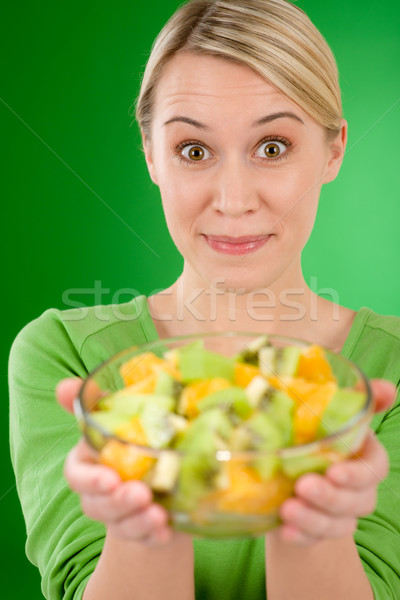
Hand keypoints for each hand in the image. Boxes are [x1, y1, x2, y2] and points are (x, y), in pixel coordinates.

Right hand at [56, 377, 173, 545]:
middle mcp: (102, 491)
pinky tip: (167, 530)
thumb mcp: (122, 414)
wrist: (165, 470)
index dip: (90, 479)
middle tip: (142, 494)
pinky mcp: (144, 529)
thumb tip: (65, 386)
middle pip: (98, 504)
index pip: (76, 475)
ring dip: (138, 521)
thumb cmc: (138, 436)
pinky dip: (154, 536)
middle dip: (118, 502)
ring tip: (158, 515)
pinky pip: (145, 539)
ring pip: (121, 525)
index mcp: (92, 461)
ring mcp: (122, 514)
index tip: (111, 479)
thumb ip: (95, 402)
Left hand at [277, 378, 396, 544]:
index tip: (334, 471)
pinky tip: (284, 531)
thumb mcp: (327, 411)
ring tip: (287, 509)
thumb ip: (358, 399)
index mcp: (363, 455)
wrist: (288, 470)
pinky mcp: (316, 530)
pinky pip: (314, 539)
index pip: (375, 468)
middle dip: (330, 497)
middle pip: (357, 500)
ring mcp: (339, 512)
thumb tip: (388, 388)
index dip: (357, 473)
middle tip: (302, 486)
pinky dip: (300, 537)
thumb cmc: (311, 431)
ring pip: (337, 524)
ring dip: (313, 519)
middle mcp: (357, 487)